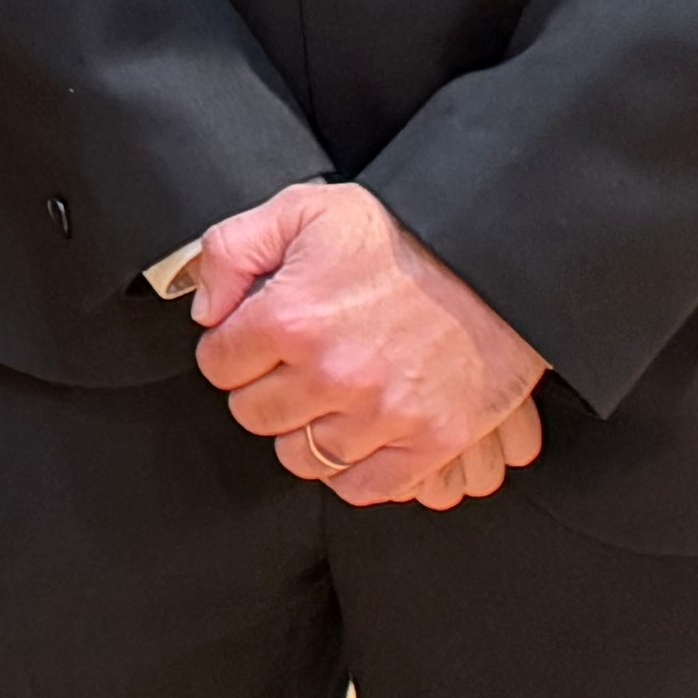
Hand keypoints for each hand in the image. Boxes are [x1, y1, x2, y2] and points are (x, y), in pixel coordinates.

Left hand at [187, 183, 551, 507]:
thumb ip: (231, 250)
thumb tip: (206, 310)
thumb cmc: (398, 234)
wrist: (491, 262)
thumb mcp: (300, 210)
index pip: (218, 365)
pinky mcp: (432, 442)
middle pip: (254, 415)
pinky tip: (354, 436)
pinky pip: (364, 487)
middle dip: (261, 389)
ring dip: (302, 432)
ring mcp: (384, 415)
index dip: (229, 350)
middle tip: (287, 368)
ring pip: (302, 458)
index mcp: (292, 318)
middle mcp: (333, 375)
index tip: (251, 340)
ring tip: (321, 401)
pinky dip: (351, 470)